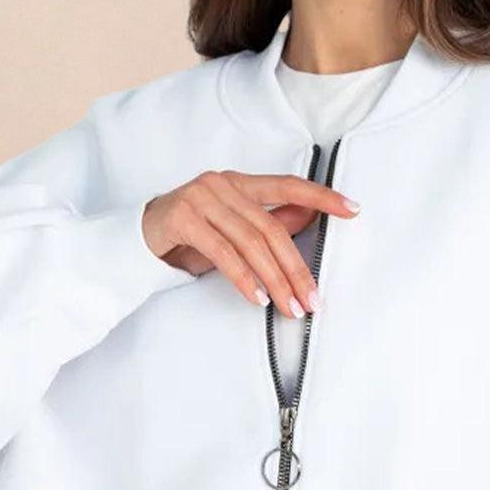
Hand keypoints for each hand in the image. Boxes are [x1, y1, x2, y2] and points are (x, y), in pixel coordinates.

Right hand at [142, 170, 359, 317]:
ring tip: (289, 306)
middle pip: (272, 228)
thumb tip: (310, 216)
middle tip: (312, 298)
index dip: (322, 196)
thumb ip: (269, 221)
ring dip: (274, 280)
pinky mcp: (183, 218)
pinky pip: (223, 253)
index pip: (288, 185)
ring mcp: (202, 198)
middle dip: (296, 268)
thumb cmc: (190, 233)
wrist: (137, 237)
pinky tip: (256, 298)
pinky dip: (243, 278)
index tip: (352, 209)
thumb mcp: (233, 228)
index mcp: (240, 182)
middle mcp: (222, 184)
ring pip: (251, 243)